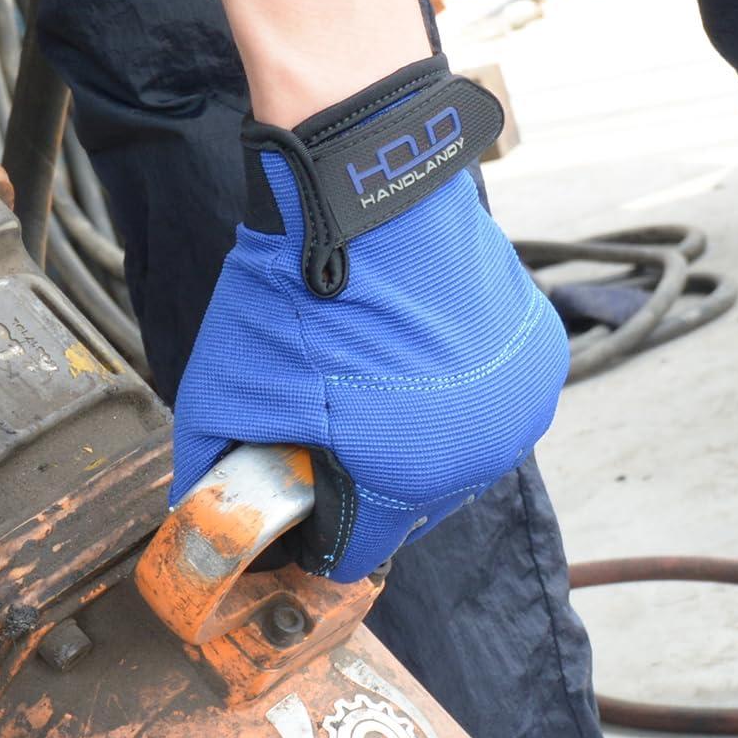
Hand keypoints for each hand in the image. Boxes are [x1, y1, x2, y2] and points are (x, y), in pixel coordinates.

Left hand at [172, 56, 569, 581]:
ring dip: (411, 431)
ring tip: (368, 372)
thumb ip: (209, 468)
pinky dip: (453, 386)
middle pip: (406, 504)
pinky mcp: (539, 353)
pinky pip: (488, 398)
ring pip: (451, 451)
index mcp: (403, 480)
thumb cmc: (294, 292)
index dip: (313, 530)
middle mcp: (478, 456)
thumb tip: (197, 511)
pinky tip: (412, 343)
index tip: (294, 494)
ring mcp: (519, 403)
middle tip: (325, 416)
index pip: (355, 550)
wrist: (364, 187)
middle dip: (361, 475)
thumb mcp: (222, 390)